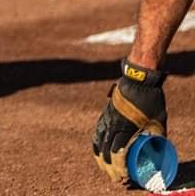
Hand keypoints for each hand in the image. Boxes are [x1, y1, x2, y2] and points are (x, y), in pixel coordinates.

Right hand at [92, 59, 166, 182]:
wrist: (137, 79)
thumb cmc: (150, 99)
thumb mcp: (159, 119)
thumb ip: (157, 134)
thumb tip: (159, 147)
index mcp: (125, 127)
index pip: (117, 152)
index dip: (119, 167)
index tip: (123, 177)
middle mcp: (112, 124)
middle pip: (105, 150)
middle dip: (109, 167)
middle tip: (115, 178)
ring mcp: (107, 118)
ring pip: (97, 141)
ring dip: (100, 157)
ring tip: (103, 167)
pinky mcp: (105, 114)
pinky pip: (97, 131)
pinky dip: (96, 143)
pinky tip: (98, 148)